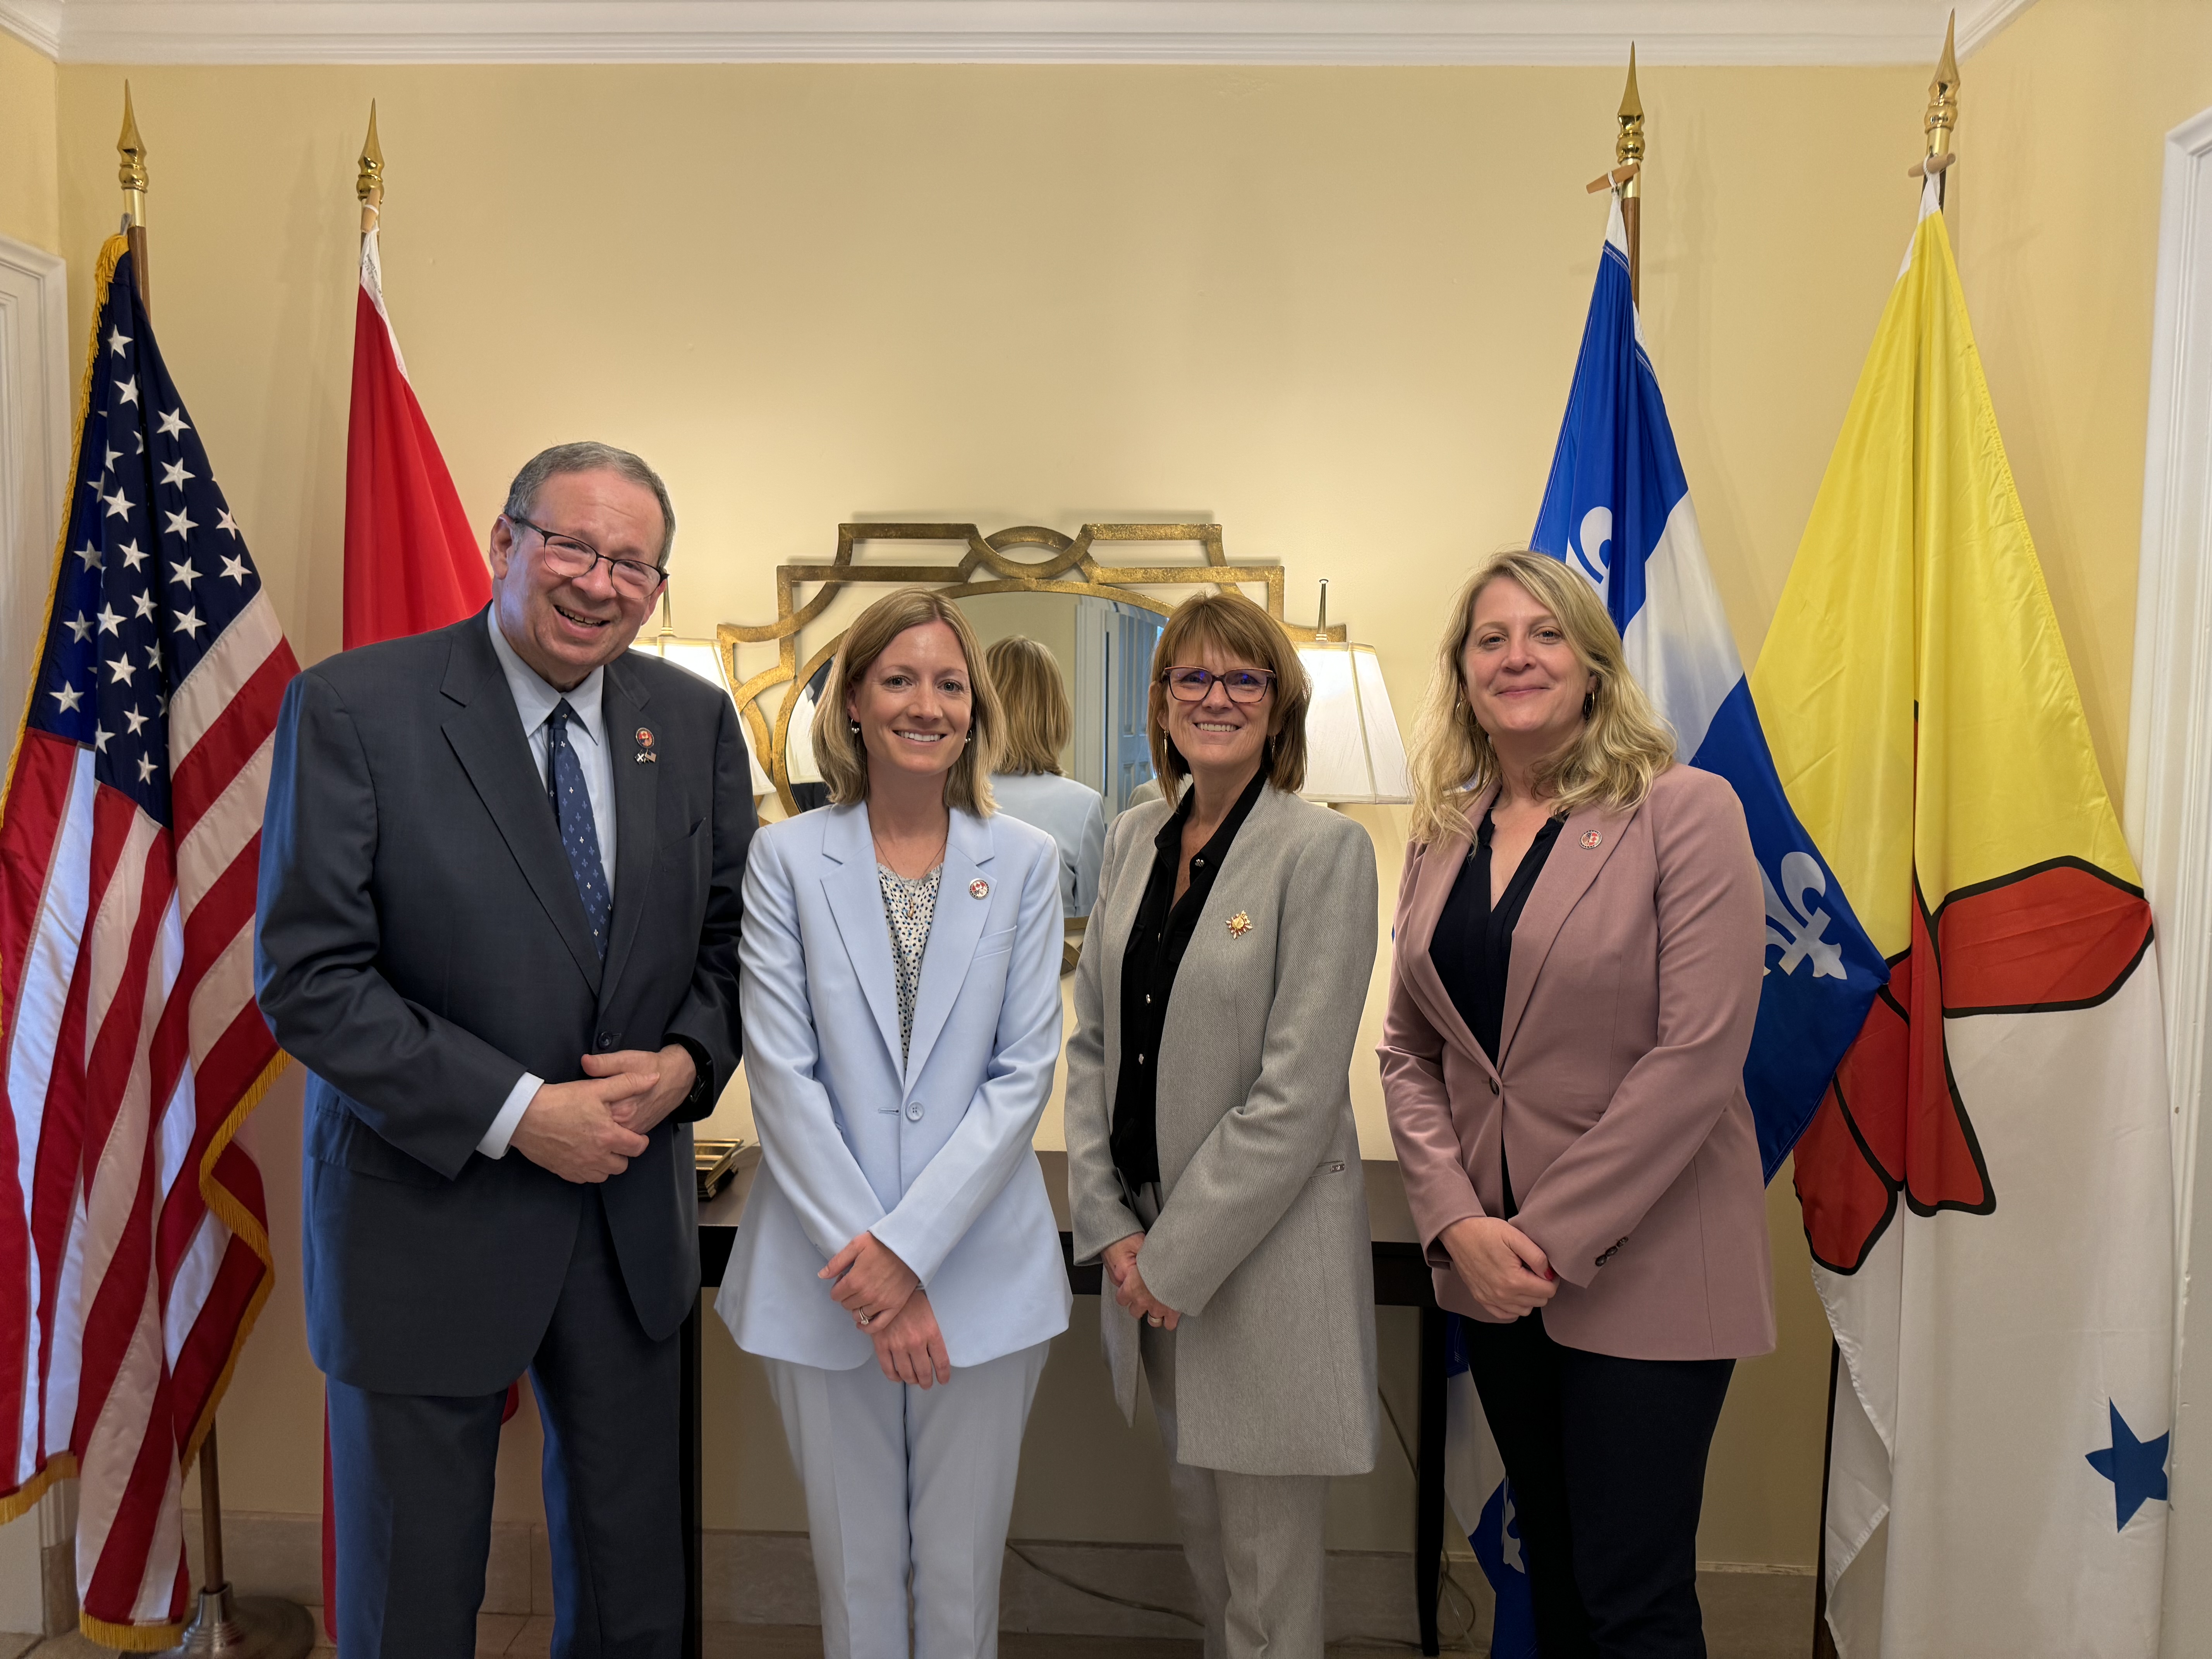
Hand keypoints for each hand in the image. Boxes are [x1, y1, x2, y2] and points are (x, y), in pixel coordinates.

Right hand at [509, 1073, 652, 1182]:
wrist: (525, 1116)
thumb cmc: (560, 1101)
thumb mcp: (597, 1087)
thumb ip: (628, 1083)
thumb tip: (654, 1078)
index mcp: (608, 1136)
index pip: (638, 1147)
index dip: (639, 1140)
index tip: (633, 1133)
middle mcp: (597, 1157)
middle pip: (623, 1164)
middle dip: (623, 1153)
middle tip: (614, 1138)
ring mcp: (580, 1167)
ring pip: (605, 1174)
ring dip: (607, 1163)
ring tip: (599, 1146)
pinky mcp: (565, 1172)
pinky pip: (585, 1178)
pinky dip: (588, 1169)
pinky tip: (583, 1153)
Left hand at [586, 1044, 697, 1136]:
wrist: (676, 1077)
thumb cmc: (650, 1065)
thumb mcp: (625, 1059)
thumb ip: (603, 1063)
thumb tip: (584, 1062)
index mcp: (621, 1107)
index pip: (591, 1117)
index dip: (579, 1111)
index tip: (570, 1105)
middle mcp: (627, 1123)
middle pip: (598, 1129)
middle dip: (586, 1122)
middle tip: (576, 1113)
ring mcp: (634, 1129)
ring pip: (609, 1135)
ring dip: (597, 1128)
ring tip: (587, 1118)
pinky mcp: (639, 1130)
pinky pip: (620, 1136)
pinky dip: (610, 1130)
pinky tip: (603, 1120)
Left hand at [821, 1231, 919, 1330]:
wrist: (910, 1246)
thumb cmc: (883, 1243)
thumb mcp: (856, 1245)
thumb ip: (837, 1262)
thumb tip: (821, 1275)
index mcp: (855, 1280)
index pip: (836, 1295)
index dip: (838, 1287)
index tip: (845, 1279)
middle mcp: (866, 1295)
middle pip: (846, 1305)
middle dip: (847, 1296)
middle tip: (856, 1284)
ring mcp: (881, 1302)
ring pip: (859, 1315)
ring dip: (857, 1307)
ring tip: (864, 1296)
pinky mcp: (894, 1306)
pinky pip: (877, 1325)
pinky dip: (867, 1327)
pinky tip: (863, 1322)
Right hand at [870, 1288, 952, 1387]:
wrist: (890, 1288)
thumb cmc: (912, 1298)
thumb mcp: (930, 1315)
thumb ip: (932, 1335)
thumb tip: (934, 1354)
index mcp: (931, 1333)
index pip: (941, 1362)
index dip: (943, 1375)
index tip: (943, 1380)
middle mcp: (916, 1342)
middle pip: (924, 1373)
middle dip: (927, 1381)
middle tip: (927, 1383)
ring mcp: (897, 1345)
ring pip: (907, 1374)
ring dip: (912, 1381)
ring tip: (914, 1380)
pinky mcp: (881, 1345)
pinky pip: (888, 1369)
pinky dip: (894, 1377)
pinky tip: (898, 1376)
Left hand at [1107, 1234, 1179, 1330]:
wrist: (1178, 1265)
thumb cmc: (1159, 1257)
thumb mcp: (1141, 1254)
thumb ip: (1136, 1262)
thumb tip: (1135, 1258)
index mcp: (1131, 1287)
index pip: (1121, 1299)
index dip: (1125, 1294)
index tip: (1130, 1290)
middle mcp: (1142, 1301)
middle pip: (1135, 1312)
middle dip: (1140, 1305)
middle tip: (1146, 1298)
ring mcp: (1157, 1308)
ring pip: (1152, 1320)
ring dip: (1155, 1314)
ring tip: (1159, 1306)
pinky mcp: (1172, 1312)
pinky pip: (1169, 1324)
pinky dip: (1171, 1320)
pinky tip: (1172, 1315)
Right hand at [1440, 1216, 1556, 1320]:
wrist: (1458, 1233)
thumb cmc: (1486, 1232)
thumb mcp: (1515, 1236)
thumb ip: (1537, 1257)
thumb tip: (1549, 1274)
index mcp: (1513, 1280)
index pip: (1548, 1291)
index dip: (1552, 1278)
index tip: (1546, 1267)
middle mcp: (1502, 1295)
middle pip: (1539, 1302)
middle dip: (1542, 1287)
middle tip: (1534, 1270)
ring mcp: (1490, 1299)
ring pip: (1525, 1310)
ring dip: (1529, 1297)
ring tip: (1523, 1278)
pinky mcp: (1481, 1299)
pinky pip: (1506, 1314)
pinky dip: (1514, 1306)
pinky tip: (1513, 1291)